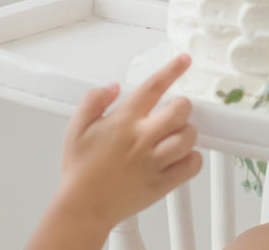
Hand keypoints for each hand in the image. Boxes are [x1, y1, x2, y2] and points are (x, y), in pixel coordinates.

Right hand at [53, 54, 202, 233]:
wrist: (82, 208)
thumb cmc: (79, 170)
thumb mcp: (76, 128)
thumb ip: (93, 101)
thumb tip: (113, 87)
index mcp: (123, 122)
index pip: (153, 87)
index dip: (172, 70)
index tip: (184, 61)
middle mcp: (142, 139)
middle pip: (180, 109)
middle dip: (182, 106)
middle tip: (173, 112)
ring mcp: (154, 162)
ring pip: (189, 136)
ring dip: (187, 132)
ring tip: (174, 136)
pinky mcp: (162, 183)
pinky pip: (192, 165)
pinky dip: (192, 159)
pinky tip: (180, 157)